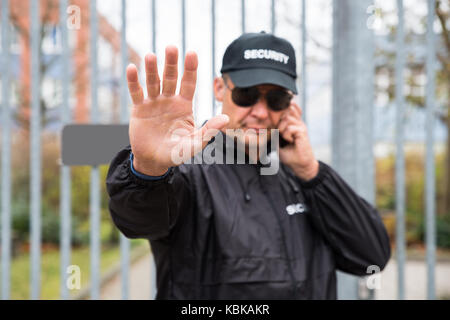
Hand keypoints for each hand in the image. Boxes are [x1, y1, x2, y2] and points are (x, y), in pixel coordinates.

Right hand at [127, 46, 228, 175]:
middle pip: (171, 78)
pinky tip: (132, 69)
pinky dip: (133, 81)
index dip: (190, 68)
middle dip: (171, 63)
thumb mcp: (194, 144)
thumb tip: (226, 118)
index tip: (192, 53)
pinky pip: (136, 92)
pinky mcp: (139, 108)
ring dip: (152, 69)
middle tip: (171, 47)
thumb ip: (208, 131)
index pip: (189, 83)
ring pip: (153, 82)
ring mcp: (154, 103)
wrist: (154, 161)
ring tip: (150, 56)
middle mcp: (170, 100)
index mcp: (184, 105)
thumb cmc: (176, 153)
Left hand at [277, 101, 318, 180]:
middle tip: (278, 131)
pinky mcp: (302, 131)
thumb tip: (266, 121)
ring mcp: (301, 125)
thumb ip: (274, 129)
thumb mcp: (278, 140)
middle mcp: (297, 121)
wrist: (299, 164)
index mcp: (293, 122)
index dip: (280, 110)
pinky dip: (286, 135)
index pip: (288, 106)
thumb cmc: (288, 153)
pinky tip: (290, 141)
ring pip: (286, 118)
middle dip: (278, 119)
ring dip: (281, 128)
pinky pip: (289, 128)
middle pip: (286, 109)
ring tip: (284, 137)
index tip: (275, 122)